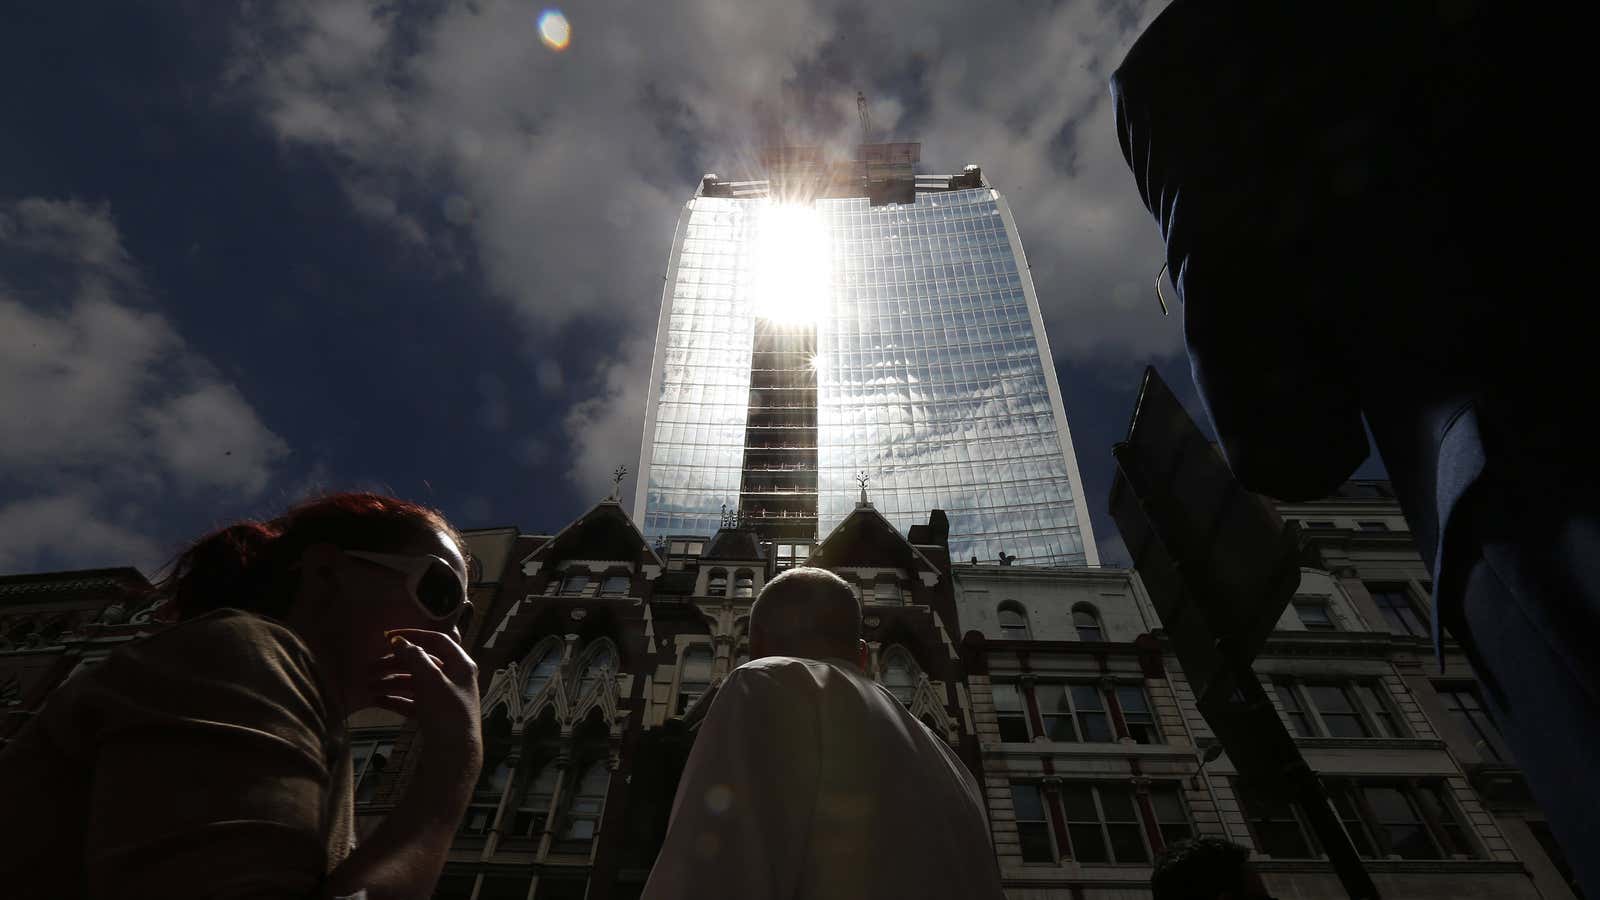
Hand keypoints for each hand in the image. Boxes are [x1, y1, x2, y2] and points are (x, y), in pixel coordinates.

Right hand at [371, 629, 482, 777]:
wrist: (453, 756)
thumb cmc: (446, 713)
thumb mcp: (430, 680)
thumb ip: (414, 657)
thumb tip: (398, 640)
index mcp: (461, 665)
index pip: (438, 640)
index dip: (413, 635)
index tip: (389, 636)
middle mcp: (454, 678)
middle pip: (421, 663)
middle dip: (395, 664)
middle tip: (371, 668)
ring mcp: (443, 698)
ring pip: (414, 683)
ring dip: (391, 682)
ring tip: (369, 686)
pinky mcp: (433, 716)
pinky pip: (412, 701)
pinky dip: (395, 698)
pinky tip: (377, 700)